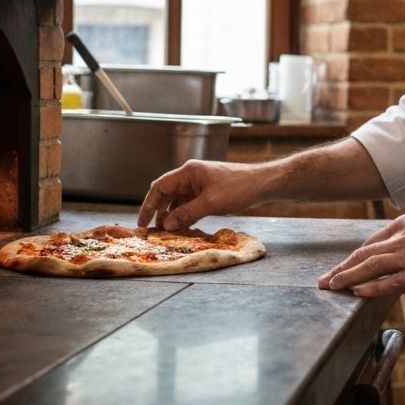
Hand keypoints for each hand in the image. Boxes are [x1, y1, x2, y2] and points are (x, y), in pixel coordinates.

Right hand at [137, 160, 263, 229]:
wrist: (262, 183)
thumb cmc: (238, 188)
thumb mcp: (211, 203)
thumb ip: (187, 214)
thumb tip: (166, 225)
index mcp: (188, 172)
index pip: (159, 187)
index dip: (148, 205)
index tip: (142, 223)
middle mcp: (191, 176)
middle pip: (166, 193)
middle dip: (158, 210)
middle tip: (152, 230)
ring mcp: (200, 183)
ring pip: (177, 199)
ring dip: (171, 214)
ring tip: (167, 232)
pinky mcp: (208, 191)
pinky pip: (189, 203)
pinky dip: (184, 214)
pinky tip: (183, 227)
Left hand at [317, 207, 404, 296]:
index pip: (371, 243)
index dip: (354, 257)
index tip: (343, 266)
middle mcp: (402, 238)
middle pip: (363, 254)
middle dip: (342, 267)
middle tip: (325, 279)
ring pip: (369, 267)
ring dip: (346, 277)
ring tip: (331, 286)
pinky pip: (387, 282)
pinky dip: (368, 287)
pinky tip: (356, 292)